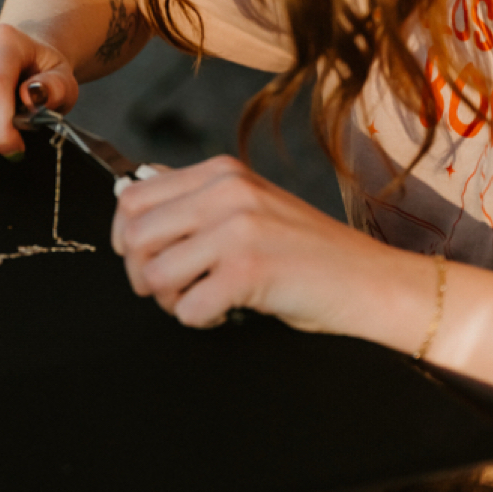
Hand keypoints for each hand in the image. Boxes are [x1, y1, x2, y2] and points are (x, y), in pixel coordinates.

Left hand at [111, 155, 386, 332]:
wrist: (368, 279)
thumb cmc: (305, 250)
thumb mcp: (248, 204)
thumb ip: (194, 197)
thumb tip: (130, 192)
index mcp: (220, 171)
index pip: (133, 195)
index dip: (125, 236)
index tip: (142, 258)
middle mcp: (225, 190)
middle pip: (135, 235)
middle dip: (141, 274)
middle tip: (172, 289)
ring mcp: (237, 228)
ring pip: (154, 273)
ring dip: (170, 300)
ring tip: (203, 300)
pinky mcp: (248, 269)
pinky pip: (187, 308)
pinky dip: (199, 320)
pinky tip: (226, 312)